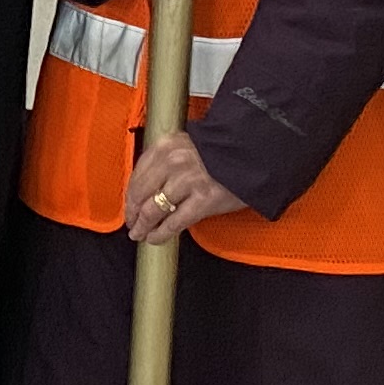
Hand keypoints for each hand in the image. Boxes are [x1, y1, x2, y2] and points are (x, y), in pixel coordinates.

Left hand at [122, 132, 250, 245]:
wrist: (254, 152)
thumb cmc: (223, 150)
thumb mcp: (188, 145)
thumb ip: (167, 161)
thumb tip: (148, 187)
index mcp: (167, 145)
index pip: (138, 173)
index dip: (130, 195)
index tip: (129, 205)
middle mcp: (173, 162)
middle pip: (141, 193)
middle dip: (133, 213)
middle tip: (132, 224)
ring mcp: (187, 182)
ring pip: (154, 210)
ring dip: (143, 226)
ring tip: (140, 234)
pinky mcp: (203, 201)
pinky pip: (174, 222)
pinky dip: (161, 234)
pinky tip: (155, 239)